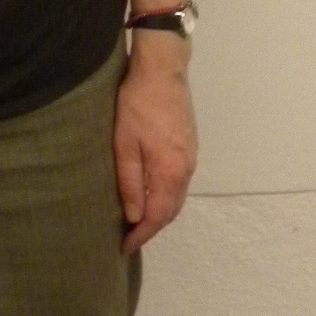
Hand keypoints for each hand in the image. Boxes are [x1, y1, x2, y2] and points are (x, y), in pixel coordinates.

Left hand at [113, 38, 197, 255]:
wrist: (163, 68)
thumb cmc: (138, 104)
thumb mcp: (124, 143)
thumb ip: (130, 181)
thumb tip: (134, 216)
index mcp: (171, 172)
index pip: (158, 216)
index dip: (141, 234)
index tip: (124, 247)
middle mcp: (187, 169)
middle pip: (172, 210)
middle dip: (152, 227)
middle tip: (130, 237)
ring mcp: (191, 156)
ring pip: (177, 196)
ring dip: (160, 211)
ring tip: (138, 220)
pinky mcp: (189, 144)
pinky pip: (180, 181)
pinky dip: (166, 195)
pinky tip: (152, 192)